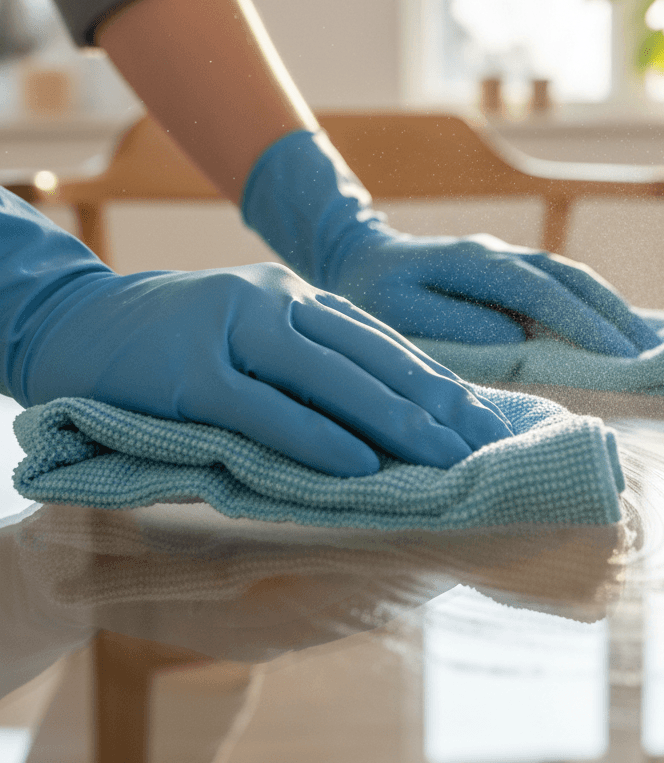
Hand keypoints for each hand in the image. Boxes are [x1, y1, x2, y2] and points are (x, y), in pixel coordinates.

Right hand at [2, 191, 511, 476]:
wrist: (79, 323)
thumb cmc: (180, 342)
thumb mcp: (255, 337)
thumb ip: (311, 364)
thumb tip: (383, 417)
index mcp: (298, 298)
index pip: (383, 342)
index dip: (436, 379)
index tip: (482, 415)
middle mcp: (276, 303)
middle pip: (372, 357)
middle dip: (434, 403)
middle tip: (485, 442)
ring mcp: (233, 332)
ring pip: (330, 378)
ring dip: (393, 421)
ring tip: (445, 456)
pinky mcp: (190, 372)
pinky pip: (265, 409)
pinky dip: (315, 437)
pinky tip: (359, 465)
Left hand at [329, 229, 661, 355]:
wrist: (361, 258)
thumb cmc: (375, 295)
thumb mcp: (401, 315)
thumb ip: (457, 326)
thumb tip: (516, 338)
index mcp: (477, 261)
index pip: (542, 291)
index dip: (583, 323)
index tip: (619, 356)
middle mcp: (501, 254)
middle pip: (571, 277)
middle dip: (614, 314)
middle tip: (652, 354)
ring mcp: (509, 258)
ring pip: (573, 278)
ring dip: (611, 309)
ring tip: (646, 345)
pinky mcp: (512, 273)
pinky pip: (562, 286)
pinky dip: (594, 306)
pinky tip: (614, 330)